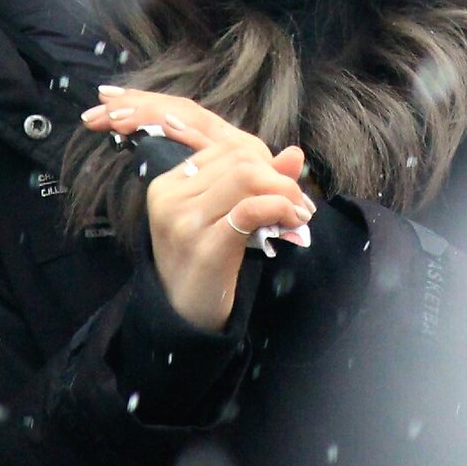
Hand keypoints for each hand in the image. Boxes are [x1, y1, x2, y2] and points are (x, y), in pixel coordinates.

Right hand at [80, 87, 314, 332]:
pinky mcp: (204, 246)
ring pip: (246, 177)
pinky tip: (293, 221)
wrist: (185, 317)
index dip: (264, 160)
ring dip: (284, 191)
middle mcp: (170, 197)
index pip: (227, 148)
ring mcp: (183, 221)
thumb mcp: (224, 215)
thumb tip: (295, 153)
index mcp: (168, 183)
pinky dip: (279, 207)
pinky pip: (250, 209)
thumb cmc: (204, 262)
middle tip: (299, 200)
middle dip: (277, 176)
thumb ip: (255, 182)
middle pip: (239, 160)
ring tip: (299, 211)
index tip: (283, 184)